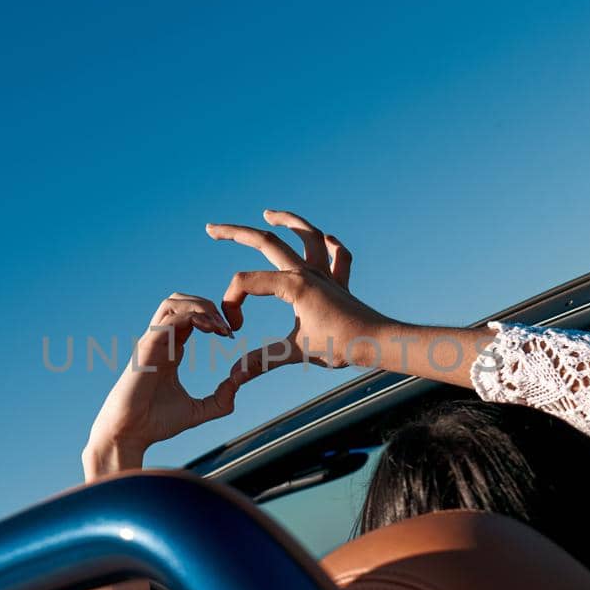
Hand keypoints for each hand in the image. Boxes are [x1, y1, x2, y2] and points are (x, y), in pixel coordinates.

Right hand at [83, 294, 242, 476]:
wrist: (129, 435)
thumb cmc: (155, 423)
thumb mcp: (198, 411)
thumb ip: (221, 399)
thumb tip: (240, 382)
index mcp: (170, 350)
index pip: (190, 317)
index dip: (213, 319)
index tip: (230, 335)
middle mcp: (160, 342)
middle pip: (180, 301)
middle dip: (207, 305)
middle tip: (227, 326)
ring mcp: (151, 343)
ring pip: (172, 303)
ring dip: (200, 307)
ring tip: (218, 326)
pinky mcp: (146, 349)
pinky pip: (168, 321)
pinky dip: (191, 318)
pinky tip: (210, 330)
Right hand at [207, 210, 393, 379]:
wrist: (378, 342)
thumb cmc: (341, 346)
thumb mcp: (295, 352)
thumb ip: (261, 361)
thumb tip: (232, 376)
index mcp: (292, 285)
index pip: (246, 282)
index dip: (231, 304)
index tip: (235, 329)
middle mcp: (307, 271)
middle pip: (266, 241)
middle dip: (235, 233)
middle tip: (211, 228)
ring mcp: (326, 274)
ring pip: (305, 235)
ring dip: (287, 221)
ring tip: (268, 213)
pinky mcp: (340, 282)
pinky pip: (338, 256)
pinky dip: (330, 244)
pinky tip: (324, 238)